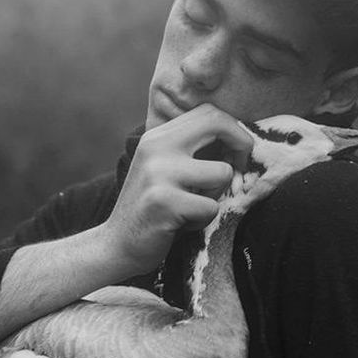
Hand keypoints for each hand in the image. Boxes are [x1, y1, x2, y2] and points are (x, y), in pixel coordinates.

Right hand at [104, 104, 253, 275]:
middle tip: (237, 174)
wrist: (116, 245)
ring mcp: (158, 172)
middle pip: (218, 124)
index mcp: (158, 136)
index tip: (235, 157)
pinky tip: (181, 224)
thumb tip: (241, 139)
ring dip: (216, 196)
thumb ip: (194, 149)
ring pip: (222, 173)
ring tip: (193, 207)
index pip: (209, 112)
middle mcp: (156, 146)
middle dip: (241, 148)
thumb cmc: (153, 209)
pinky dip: (202, 221)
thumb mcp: (167, 168)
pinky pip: (211, 207)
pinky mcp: (164, 202)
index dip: (233, 131)